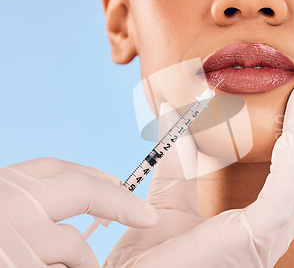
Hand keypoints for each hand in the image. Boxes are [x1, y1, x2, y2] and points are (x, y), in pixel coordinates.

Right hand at [0, 157, 158, 266]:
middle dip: (118, 200)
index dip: (92, 175)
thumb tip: (64, 197)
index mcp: (1, 189)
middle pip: (81, 189)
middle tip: (145, 214)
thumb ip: (22, 205)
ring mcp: (15, 242)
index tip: (114, 181)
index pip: (54, 169)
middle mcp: (7, 207)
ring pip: (74, 245)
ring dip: (82, 259)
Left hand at [105, 76, 293, 266]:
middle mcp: (274, 227)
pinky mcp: (255, 238)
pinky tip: (292, 135)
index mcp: (262, 220)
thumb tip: (170, 106)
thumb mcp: (171, 191)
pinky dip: (292, 163)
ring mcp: (269, 235)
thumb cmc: (154, 252)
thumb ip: (180, 153)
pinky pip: (283, 196)